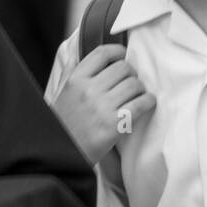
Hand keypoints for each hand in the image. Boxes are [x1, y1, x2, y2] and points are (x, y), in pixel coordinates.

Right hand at [53, 44, 156, 163]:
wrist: (61, 155)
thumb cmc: (61, 125)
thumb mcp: (58, 96)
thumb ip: (67, 74)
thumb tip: (74, 56)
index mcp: (75, 80)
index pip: (102, 53)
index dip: (118, 52)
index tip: (123, 56)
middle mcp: (88, 90)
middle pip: (123, 68)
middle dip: (131, 74)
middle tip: (131, 83)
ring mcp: (101, 107)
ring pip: (134, 84)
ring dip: (140, 89)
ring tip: (138, 96)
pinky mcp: (114, 125)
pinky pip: (140, 104)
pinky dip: (148, 102)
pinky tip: (147, 103)